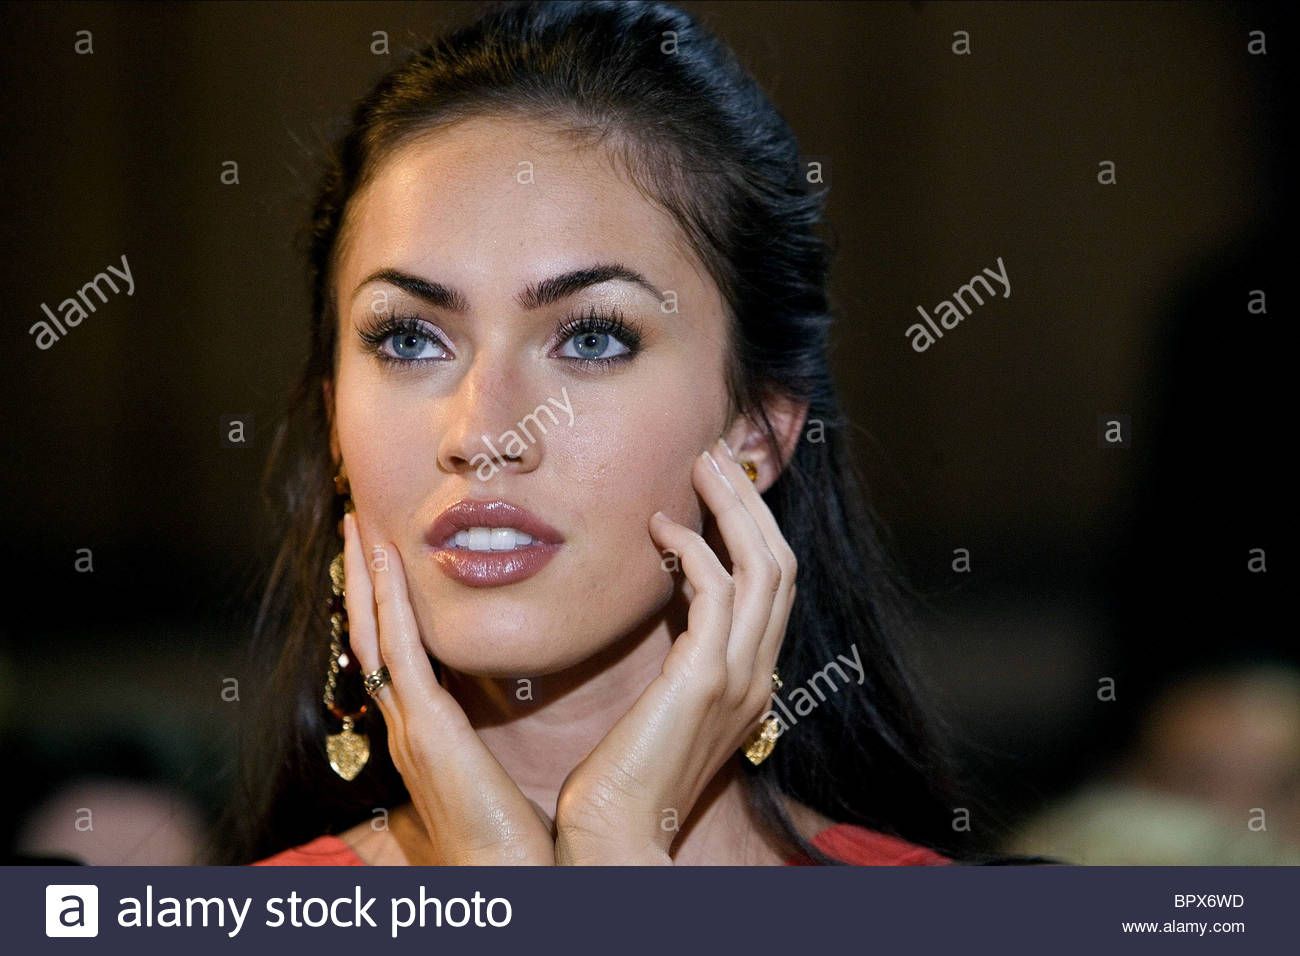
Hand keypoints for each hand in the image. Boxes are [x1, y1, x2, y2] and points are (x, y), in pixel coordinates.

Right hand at [343, 510, 555, 864]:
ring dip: (366, 577)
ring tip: (360, 527)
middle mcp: (404, 725)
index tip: (384, 558)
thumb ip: (485, 738)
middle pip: (370, 634)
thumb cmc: (514, 840)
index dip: (383, 604)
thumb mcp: (494, 771)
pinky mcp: (426, 728)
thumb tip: (507, 707)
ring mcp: (409, 726)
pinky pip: (400, 652)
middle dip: (362, 579)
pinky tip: (386, 562)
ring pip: (375, 633)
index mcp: (422, 732)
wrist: (509, 881)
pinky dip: (389, 603)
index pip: (392, 652)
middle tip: (357, 526)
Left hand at [553, 437, 796, 864]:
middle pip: (781, 566)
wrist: (618, 836)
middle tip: (715, 455)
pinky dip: (696, 548)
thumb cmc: (624, 778)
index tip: (719, 487)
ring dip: (734, 508)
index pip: (772, 588)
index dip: (753, 529)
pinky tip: (660, 526)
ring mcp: (740, 679)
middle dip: (751, 503)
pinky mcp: (705, 680)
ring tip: (701, 465)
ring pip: (764, 568)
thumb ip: (677, 660)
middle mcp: (758, 676)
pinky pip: (717, 592)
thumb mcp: (663, 708)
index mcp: (751, 681)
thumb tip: (666, 608)